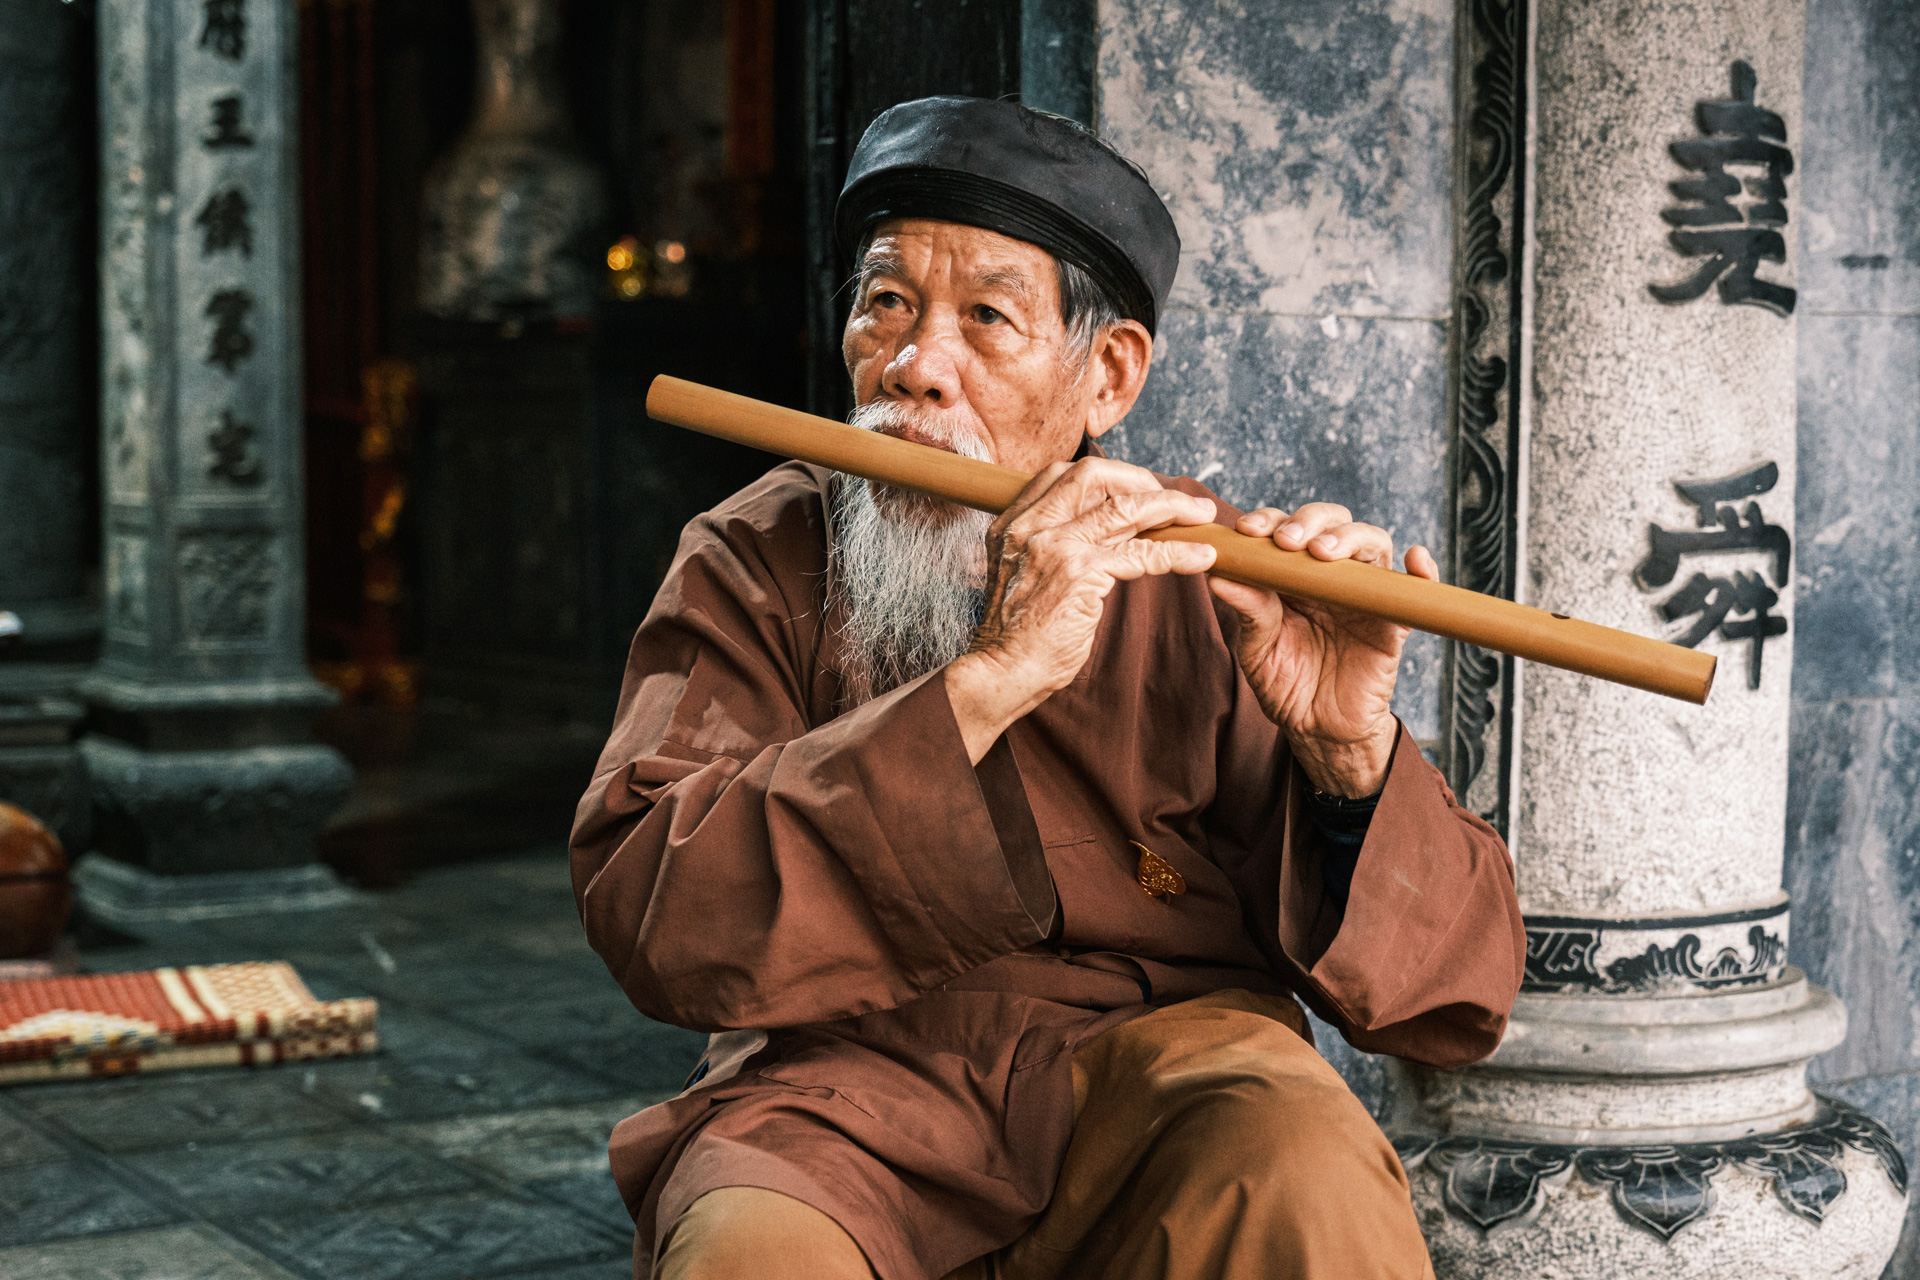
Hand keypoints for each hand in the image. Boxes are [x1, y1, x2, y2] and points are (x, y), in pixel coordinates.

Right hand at [945, 459, 1217, 762]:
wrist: (1000, 672)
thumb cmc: (1017, 634)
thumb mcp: (1023, 575)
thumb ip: (1049, 547)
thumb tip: (1101, 533)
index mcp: (1013, 522)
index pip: (1063, 473)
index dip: (1108, 475)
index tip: (1136, 489)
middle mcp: (1031, 526)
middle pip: (1094, 474)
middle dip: (1142, 479)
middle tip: (1174, 500)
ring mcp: (1056, 547)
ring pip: (1125, 508)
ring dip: (1172, 507)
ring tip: (1202, 515)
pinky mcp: (1080, 575)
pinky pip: (1140, 552)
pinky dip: (1176, 552)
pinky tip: (1200, 557)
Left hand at [1208, 503, 1439, 796]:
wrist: (1317, 728)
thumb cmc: (1284, 683)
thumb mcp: (1256, 649)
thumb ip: (1248, 611)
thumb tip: (1219, 575)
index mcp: (1292, 573)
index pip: (1286, 528)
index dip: (1269, 520)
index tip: (1249, 531)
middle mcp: (1330, 574)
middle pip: (1332, 522)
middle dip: (1310, 521)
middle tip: (1288, 541)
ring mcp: (1364, 593)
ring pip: (1371, 543)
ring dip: (1351, 537)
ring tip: (1325, 552)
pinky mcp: (1394, 621)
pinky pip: (1417, 589)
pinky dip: (1423, 570)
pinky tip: (1414, 559)